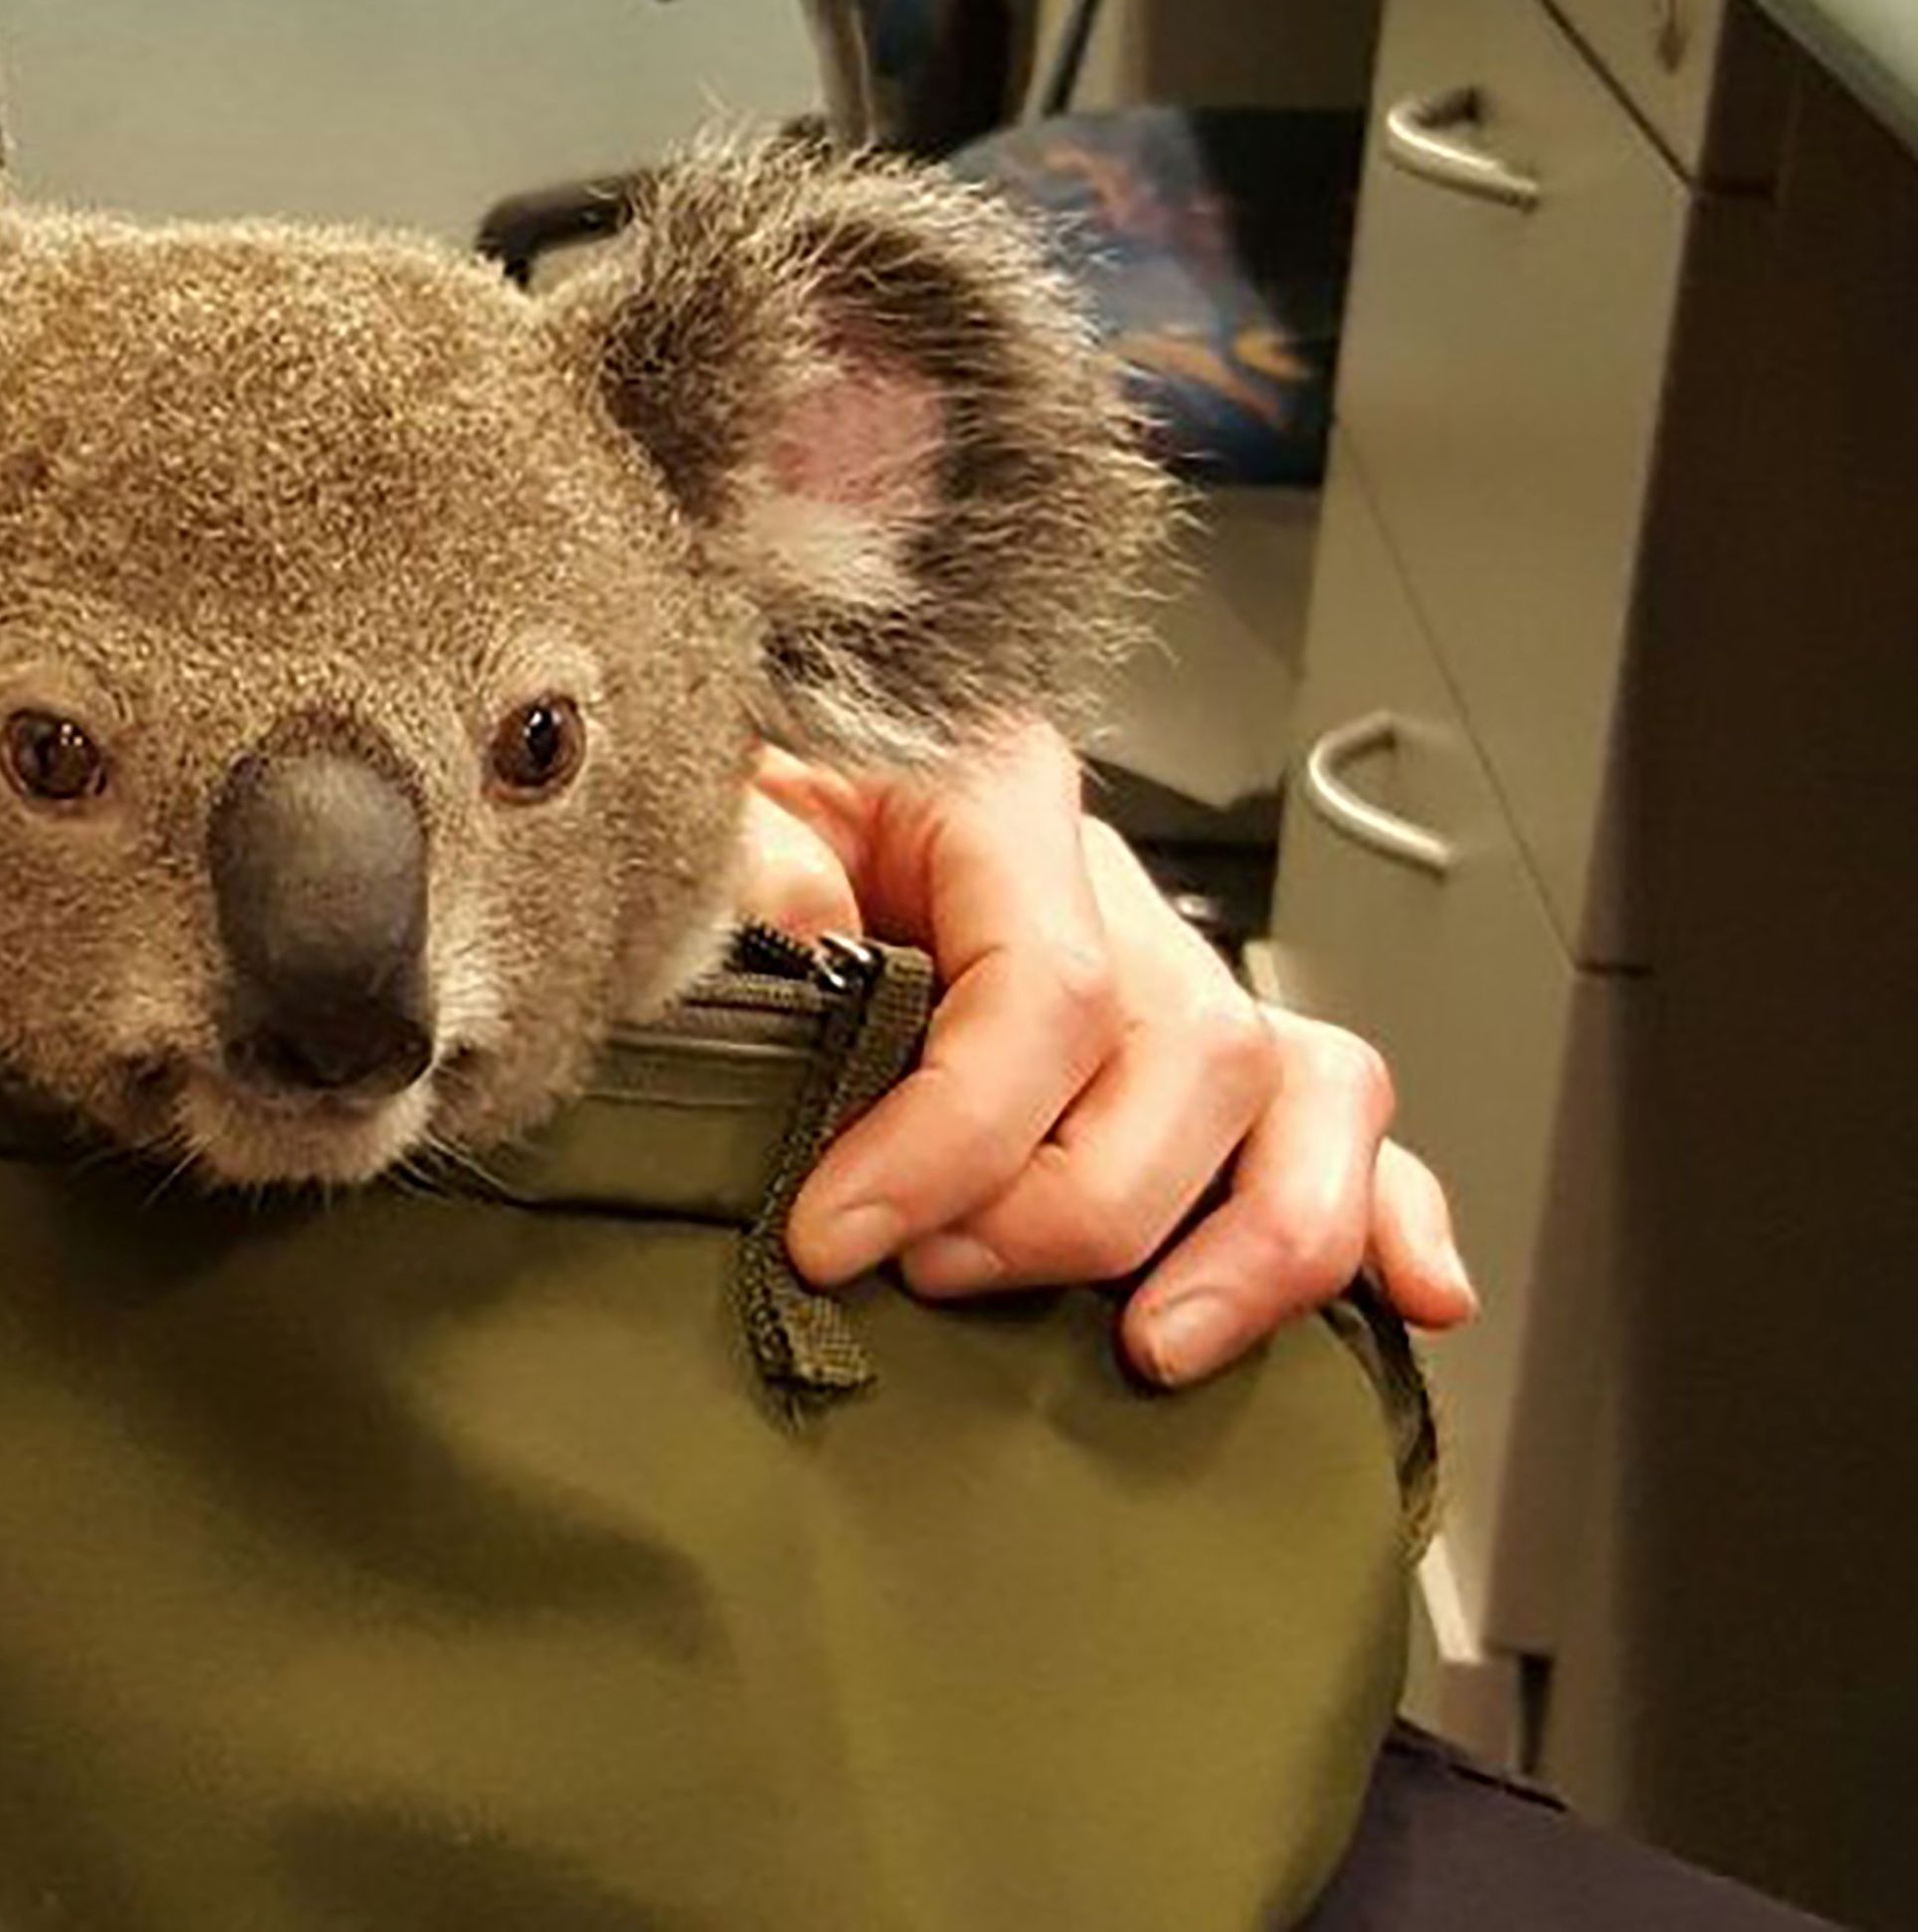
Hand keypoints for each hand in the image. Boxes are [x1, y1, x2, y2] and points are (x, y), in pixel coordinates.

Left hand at [737, 726, 1475, 1385]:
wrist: (761, 782)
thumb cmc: (744, 803)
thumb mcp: (718, 798)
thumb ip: (753, 858)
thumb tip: (811, 932)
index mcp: (998, 795)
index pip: (1048, 985)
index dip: (954, 1137)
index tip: (838, 1238)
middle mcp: (1110, 878)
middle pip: (1188, 1056)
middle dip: (1073, 1208)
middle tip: (935, 1279)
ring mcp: (1172, 963)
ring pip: (1299, 1089)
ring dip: (1249, 1242)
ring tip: (1149, 1346)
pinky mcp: (1197, 1045)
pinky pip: (1338, 1113)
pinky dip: (1386, 1209)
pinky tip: (1412, 1297)